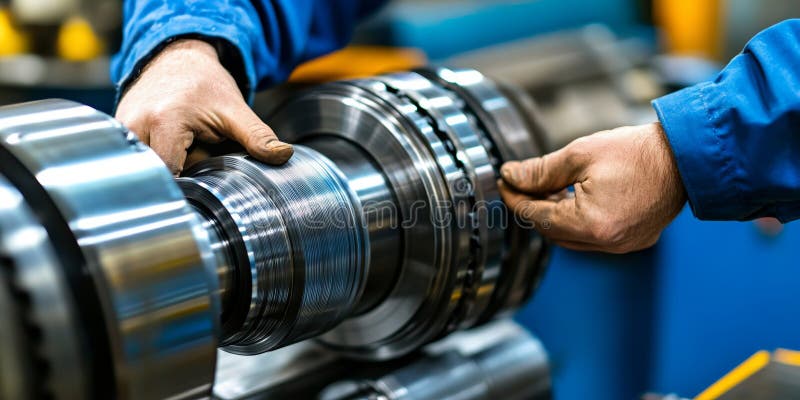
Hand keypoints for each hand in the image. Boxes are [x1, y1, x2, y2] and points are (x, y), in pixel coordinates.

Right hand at [116, 39, 292, 174]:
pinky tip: (167, 145)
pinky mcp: (118, 129)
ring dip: (164, 165)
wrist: (178, 57)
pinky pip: (136, 156)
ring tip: (181, 149)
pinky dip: (153, 157)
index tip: (203, 183)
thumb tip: (284, 156)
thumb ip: (258, 137)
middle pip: (156, 172)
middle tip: (195, 158)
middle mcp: (136, 124)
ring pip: (144, 166)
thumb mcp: (236, 111)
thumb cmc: (205, 84)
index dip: (188, 184)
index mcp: (166, 121)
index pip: (171, 173)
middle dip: (177, 174)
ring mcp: (123, 127)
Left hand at [499, 122, 686, 252]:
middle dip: (534, 208)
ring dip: (555, 216)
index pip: (537, 217)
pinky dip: (578, 221)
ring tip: (548, 188)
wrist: (687, 155)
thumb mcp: (579, 154)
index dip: (516, 199)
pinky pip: (594, 237)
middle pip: (553, 232)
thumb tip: (511, 176)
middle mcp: (607, 243)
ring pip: (572, 238)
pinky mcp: (636, 240)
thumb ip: (540, 170)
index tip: (505, 183)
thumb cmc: (637, 152)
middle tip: (522, 184)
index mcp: (590, 224)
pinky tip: (574, 198)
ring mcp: (624, 245)